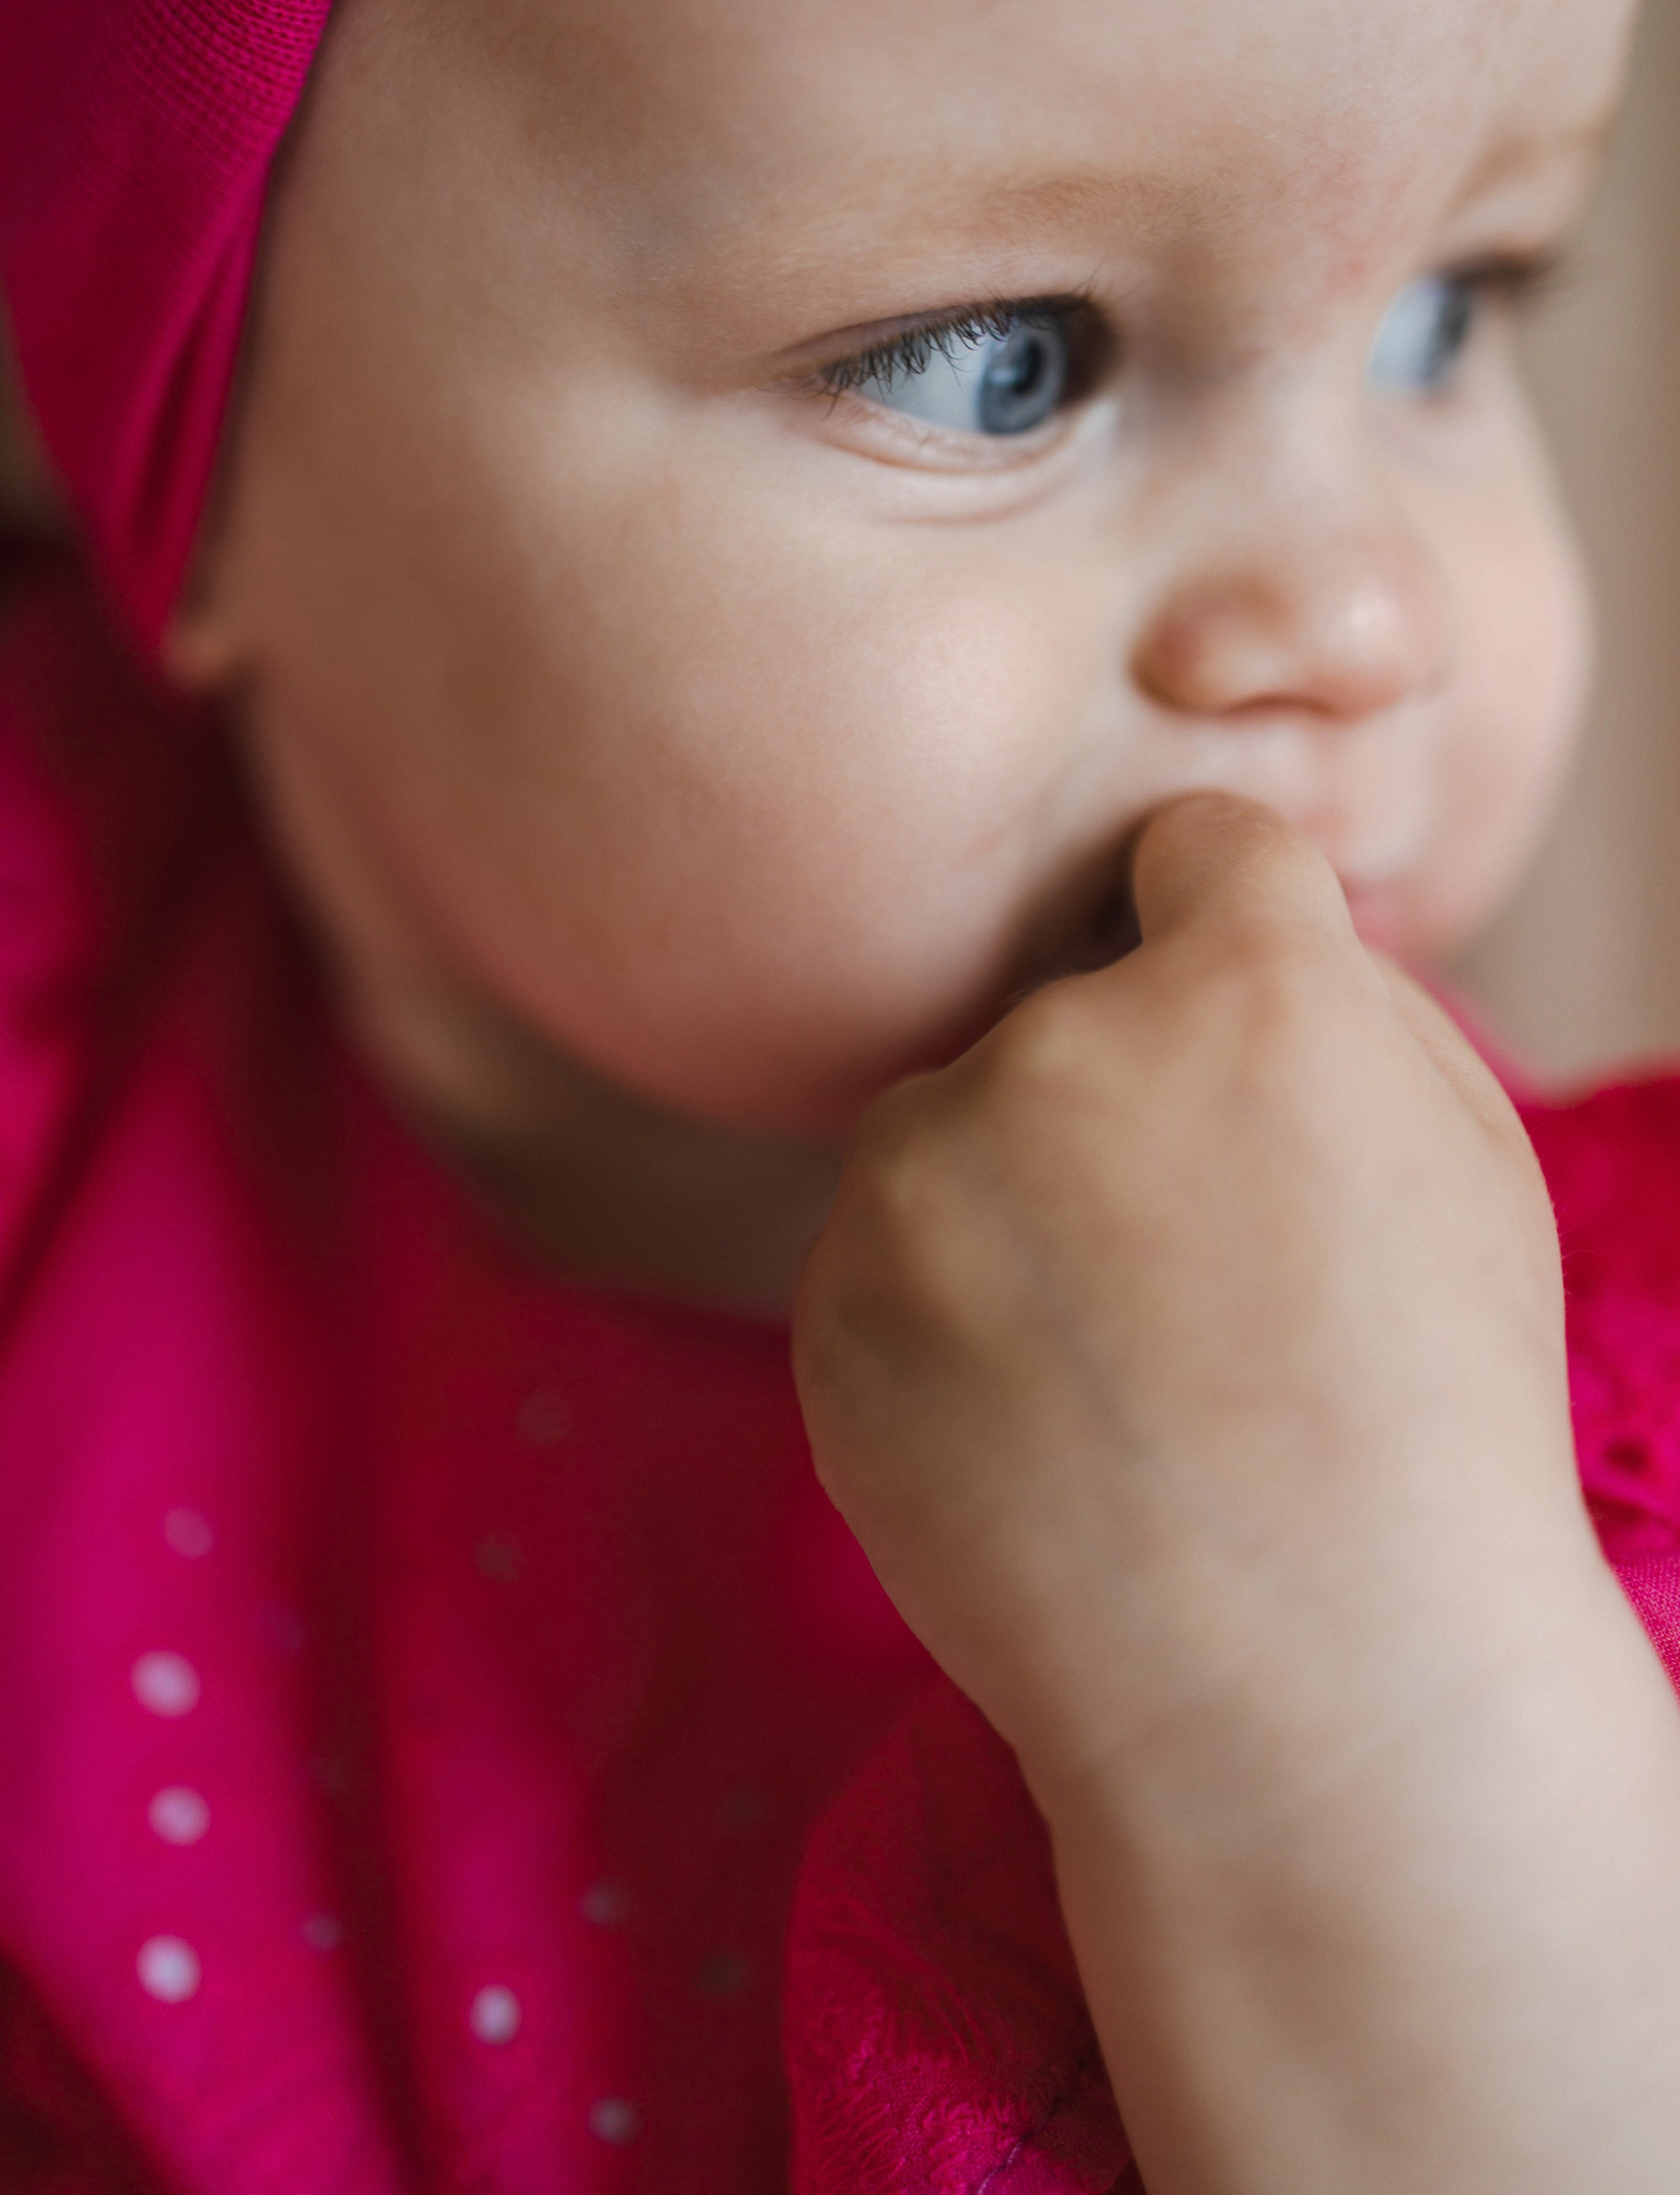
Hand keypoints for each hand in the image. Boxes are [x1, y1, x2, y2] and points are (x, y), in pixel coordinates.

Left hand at [794, 794, 1679, 2193]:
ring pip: (954, 1141)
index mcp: (1246, 995)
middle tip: (1189, 1280)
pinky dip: (939, 1326)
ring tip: (1115, 1381)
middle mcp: (1062, 1050)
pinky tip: (1036, 1438)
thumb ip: (1342, 1009)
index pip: (1194, 848)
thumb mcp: (1466, 1171)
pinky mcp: (836, 1308)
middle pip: (1061, 1021)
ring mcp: (927, 1182)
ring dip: (1009, 1216)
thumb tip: (1227, 925)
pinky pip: (884, 1262)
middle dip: (1110, 1110)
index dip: (1213, 912)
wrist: (1309, 1690)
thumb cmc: (1428, 1431)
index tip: (1209, 985)